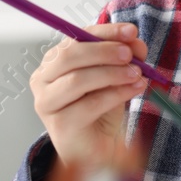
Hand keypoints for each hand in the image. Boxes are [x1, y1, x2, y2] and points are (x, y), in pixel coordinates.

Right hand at [29, 23, 149, 167]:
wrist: (97, 149)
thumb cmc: (101, 110)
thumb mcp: (115, 76)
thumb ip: (124, 57)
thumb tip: (135, 41)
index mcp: (53, 62)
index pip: (75, 38)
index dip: (104, 32)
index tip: (131, 31)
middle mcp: (42, 79)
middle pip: (69, 56)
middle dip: (104, 51)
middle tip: (131, 55)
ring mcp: (47, 103)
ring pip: (78, 80)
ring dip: (112, 73)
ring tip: (137, 74)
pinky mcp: (60, 124)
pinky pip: (90, 103)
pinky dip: (117, 93)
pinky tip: (134, 89)